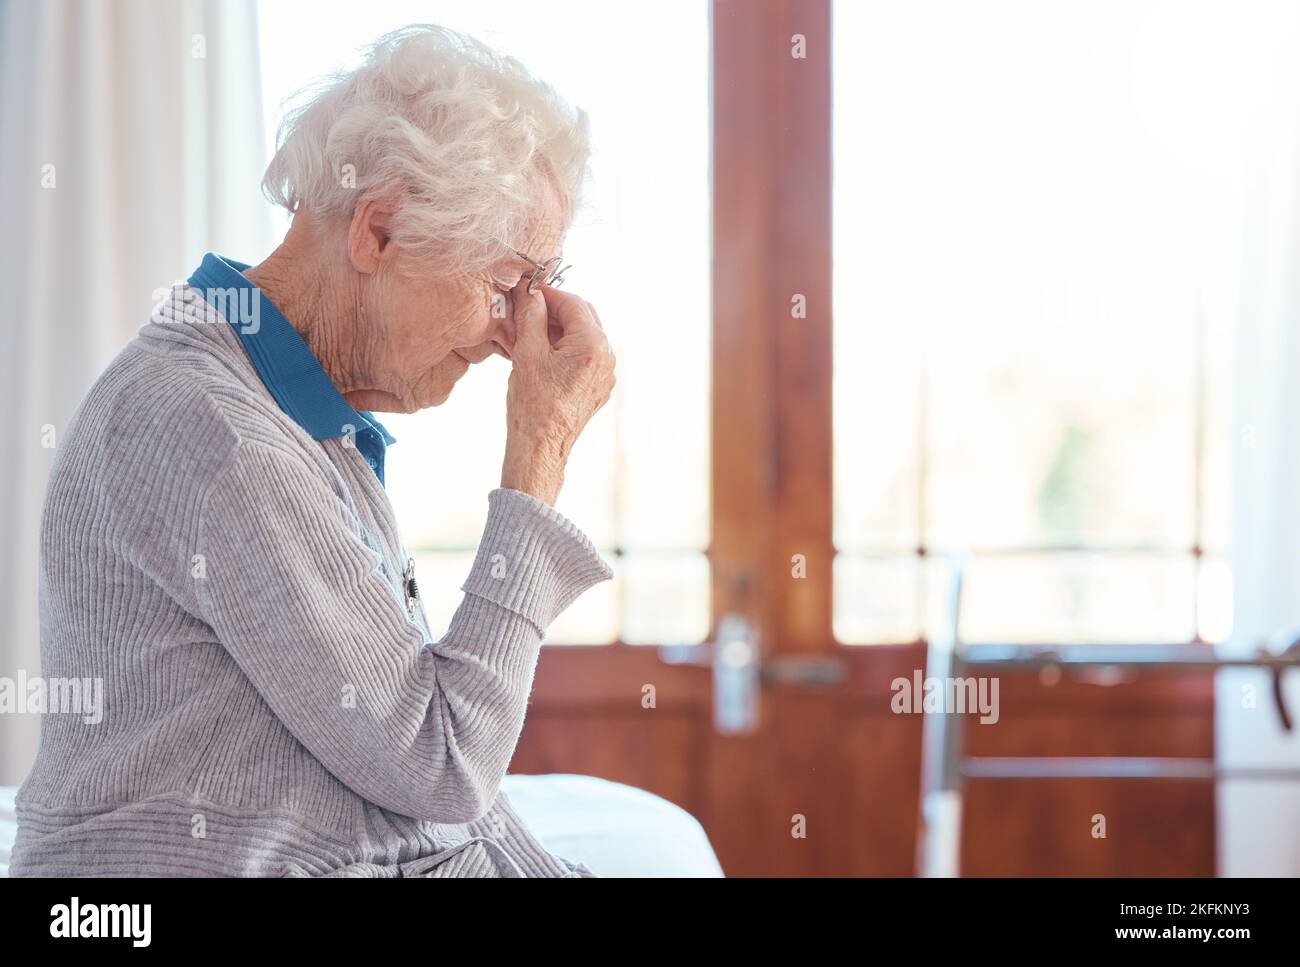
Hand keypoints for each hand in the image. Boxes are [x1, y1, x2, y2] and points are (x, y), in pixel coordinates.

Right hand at [499, 279, 615, 505]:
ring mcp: (606, 374)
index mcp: (592, 346)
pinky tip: (543, 353)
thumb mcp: (527, 352)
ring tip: (531, 332)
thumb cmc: (533, 404)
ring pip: (584, 336)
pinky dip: (566, 347)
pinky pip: (585, 356)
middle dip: (556, 310)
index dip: (548, 293)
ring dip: (560, 329)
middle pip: (583, 317)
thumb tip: (530, 292)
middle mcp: (606, 358)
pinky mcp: (599, 386)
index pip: (573, 303)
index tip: (528, 291)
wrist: (541, 446)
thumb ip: (531, 315)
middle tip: (528, 309)